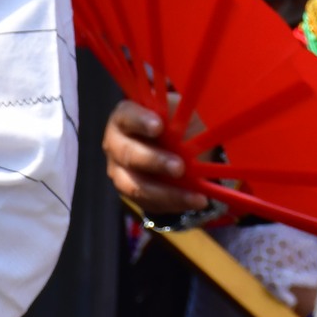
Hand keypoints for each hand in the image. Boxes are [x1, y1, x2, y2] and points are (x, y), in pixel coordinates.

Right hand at [101, 99, 208, 214]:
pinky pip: (149, 203)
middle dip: (155, 161)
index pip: (126, 116)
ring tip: (194, 196)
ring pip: (136, 187)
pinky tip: (194, 201)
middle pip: (129, 154)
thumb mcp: (179, 112)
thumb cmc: (174, 122)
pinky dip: (173, 204)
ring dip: (166, 192)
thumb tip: (201, 120)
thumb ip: (181, 116)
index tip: (159, 126)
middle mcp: (116, 145)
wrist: (175, 142)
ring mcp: (120, 172)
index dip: (140, 121)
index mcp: (125, 118)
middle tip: (179, 167)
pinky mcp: (131, 194)